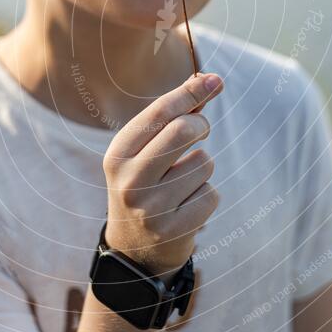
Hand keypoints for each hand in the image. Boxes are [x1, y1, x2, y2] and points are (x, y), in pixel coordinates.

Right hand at [102, 72, 223, 281]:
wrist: (134, 251)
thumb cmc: (146, 185)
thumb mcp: (147, 152)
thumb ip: (174, 117)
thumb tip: (209, 80)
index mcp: (118, 155)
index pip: (159, 112)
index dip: (190, 92)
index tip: (214, 80)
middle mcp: (129, 180)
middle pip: (182, 130)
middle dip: (201, 126)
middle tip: (201, 132)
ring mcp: (151, 208)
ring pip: (204, 163)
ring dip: (202, 168)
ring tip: (183, 183)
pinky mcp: (174, 231)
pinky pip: (211, 194)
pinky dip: (206, 195)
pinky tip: (187, 205)